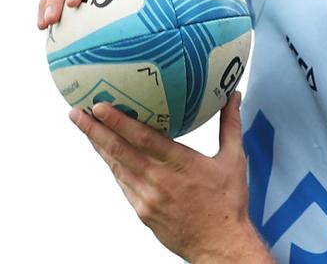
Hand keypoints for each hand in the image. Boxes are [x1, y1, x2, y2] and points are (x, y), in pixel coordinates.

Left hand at [69, 92, 272, 263]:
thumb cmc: (228, 203)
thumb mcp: (233, 159)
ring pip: (116, 168)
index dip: (119, 122)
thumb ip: (230, 125)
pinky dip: (113, 166)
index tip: (101, 107)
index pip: (142, 139)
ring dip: (99, 146)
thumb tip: (233, 97)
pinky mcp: (142, 212)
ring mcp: (147, 199)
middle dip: (94, 130)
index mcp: (181, 164)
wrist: (220, 244)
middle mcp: (159, 181)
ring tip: (86, 127)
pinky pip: (123, 184)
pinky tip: (107, 155)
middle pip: (118, 152)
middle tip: (77, 112)